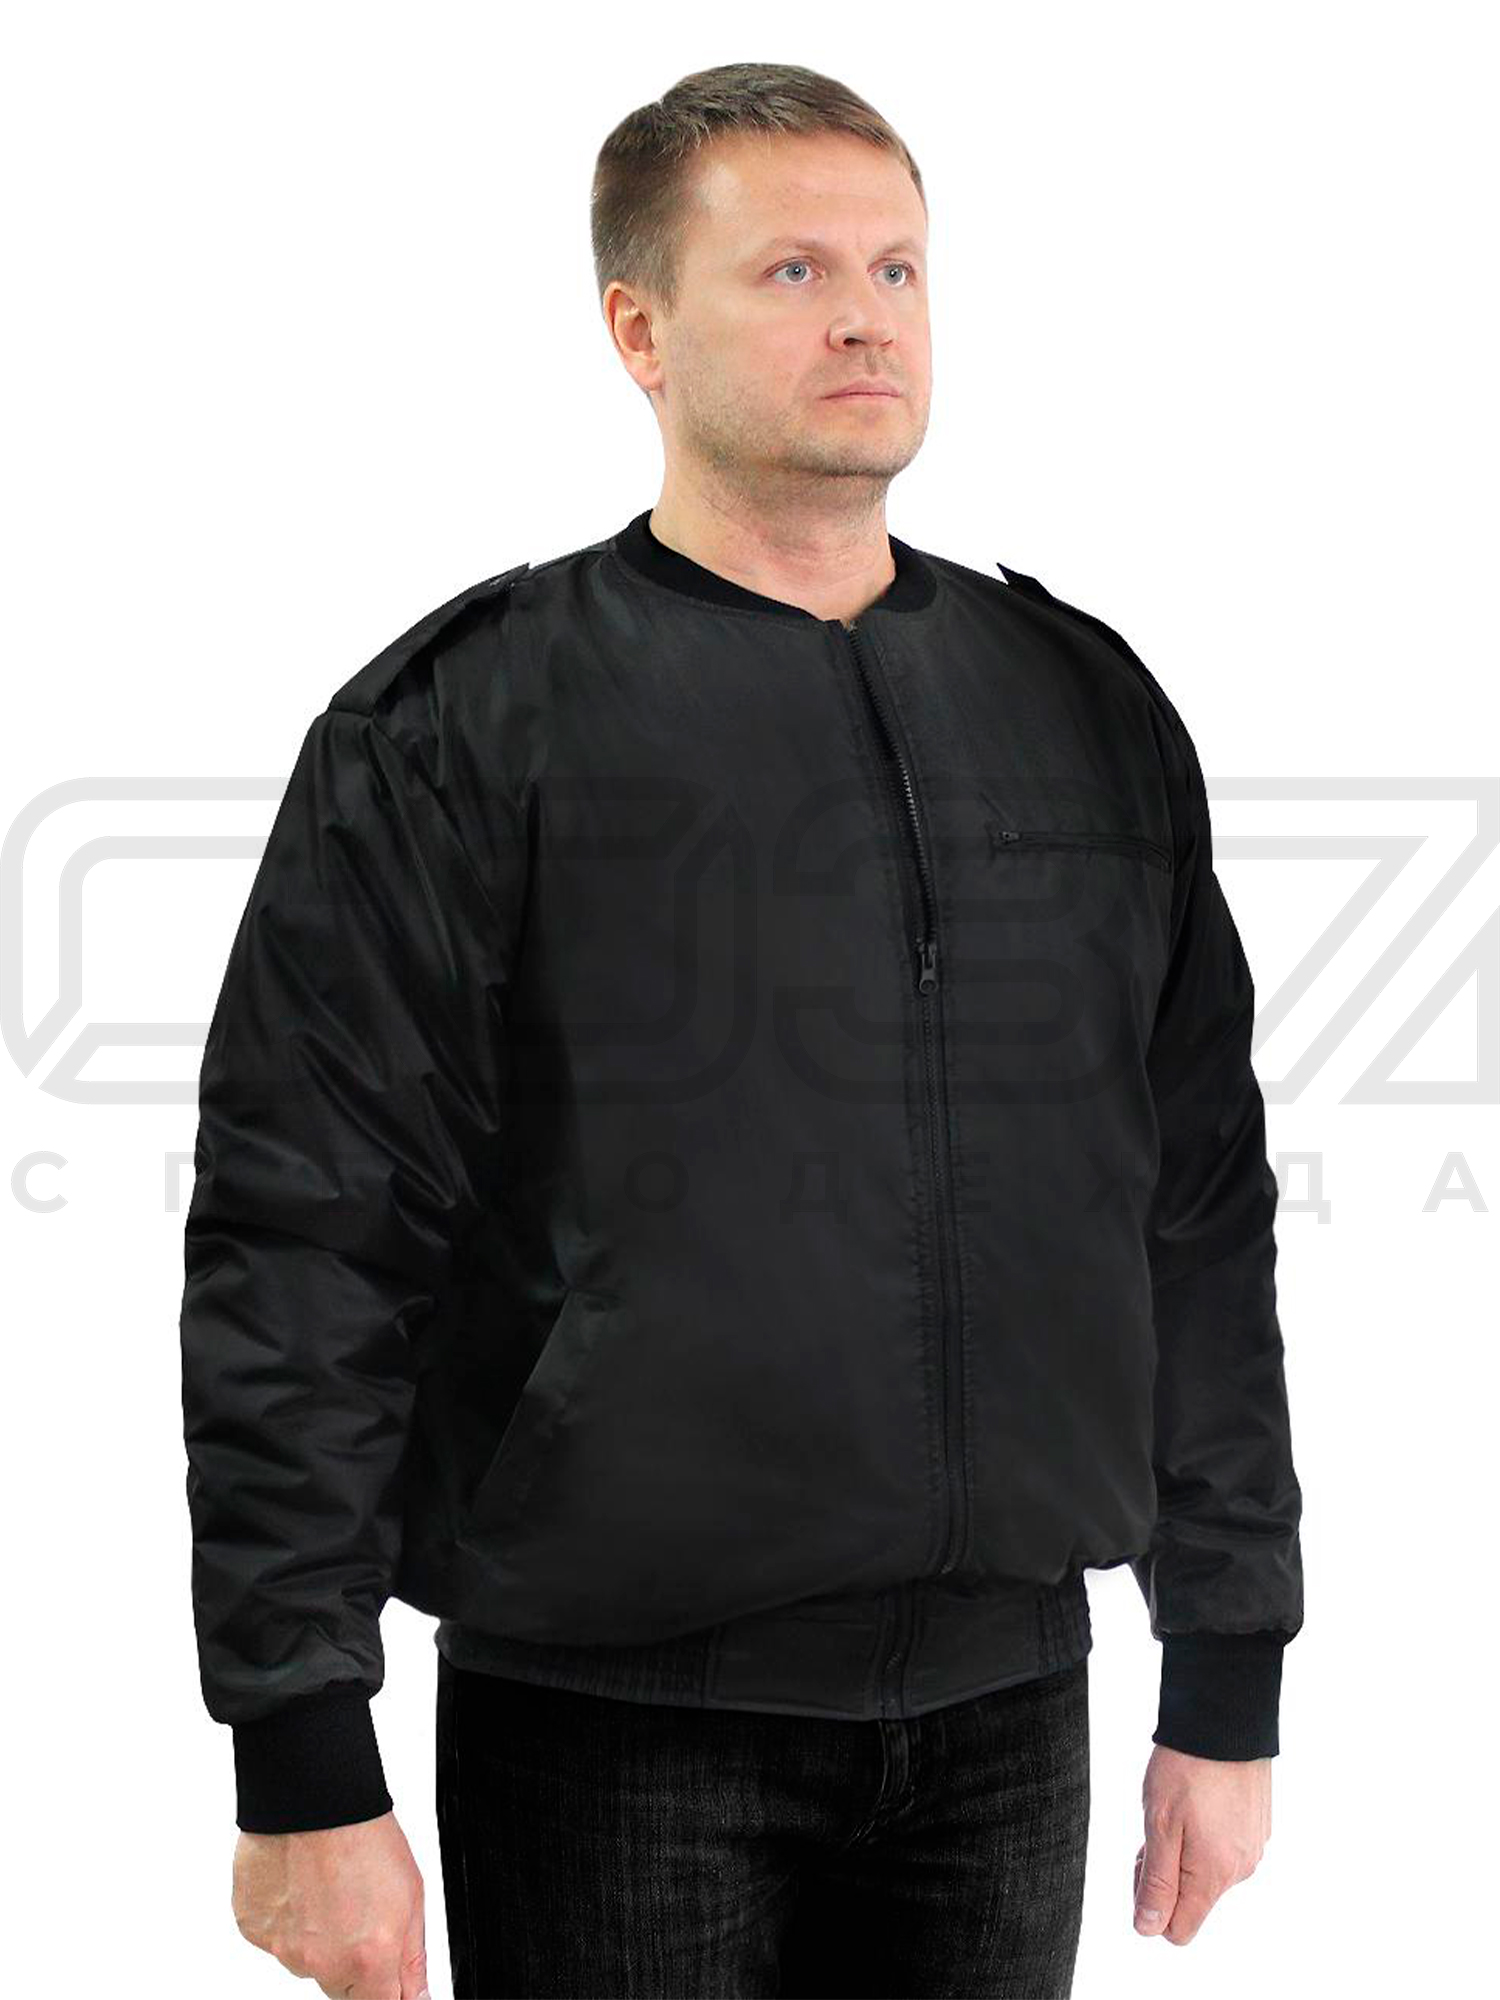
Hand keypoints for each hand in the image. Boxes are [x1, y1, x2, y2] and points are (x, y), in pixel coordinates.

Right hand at [232, 1809, 428, 1998]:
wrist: (313, 1795)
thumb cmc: (365, 1835)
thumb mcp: (411, 1895)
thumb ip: (412, 1958)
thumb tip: (416, 1997)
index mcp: (368, 1960)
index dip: (385, 1990)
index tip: (384, 1973)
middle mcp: (323, 1964)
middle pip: (341, 1989)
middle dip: (353, 1965)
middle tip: (357, 1912)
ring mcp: (283, 1950)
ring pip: (306, 1961)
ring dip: (318, 1938)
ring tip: (326, 1887)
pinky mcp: (253, 1931)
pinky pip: (275, 1938)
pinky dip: (288, 1919)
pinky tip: (299, 1884)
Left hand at [1132, 1743, 1272, 1944]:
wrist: (1225, 1721)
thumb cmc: (1187, 1768)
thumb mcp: (1159, 1824)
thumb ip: (1157, 1882)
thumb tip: (1149, 1929)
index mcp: (1214, 1875)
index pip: (1179, 1930)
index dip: (1151, 1903)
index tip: (1145, 1861)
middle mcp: (1240, 1870)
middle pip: (1191, 1900)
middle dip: (1166, 1873)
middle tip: (1155, 1828)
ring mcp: (1252, 1848)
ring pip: (1206, 1872)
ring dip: (1184, 1851)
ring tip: (1177, 1806)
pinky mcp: (1256, 1827)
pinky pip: (1223, 1849)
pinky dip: (1205, 1834)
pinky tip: (1198, 1799)